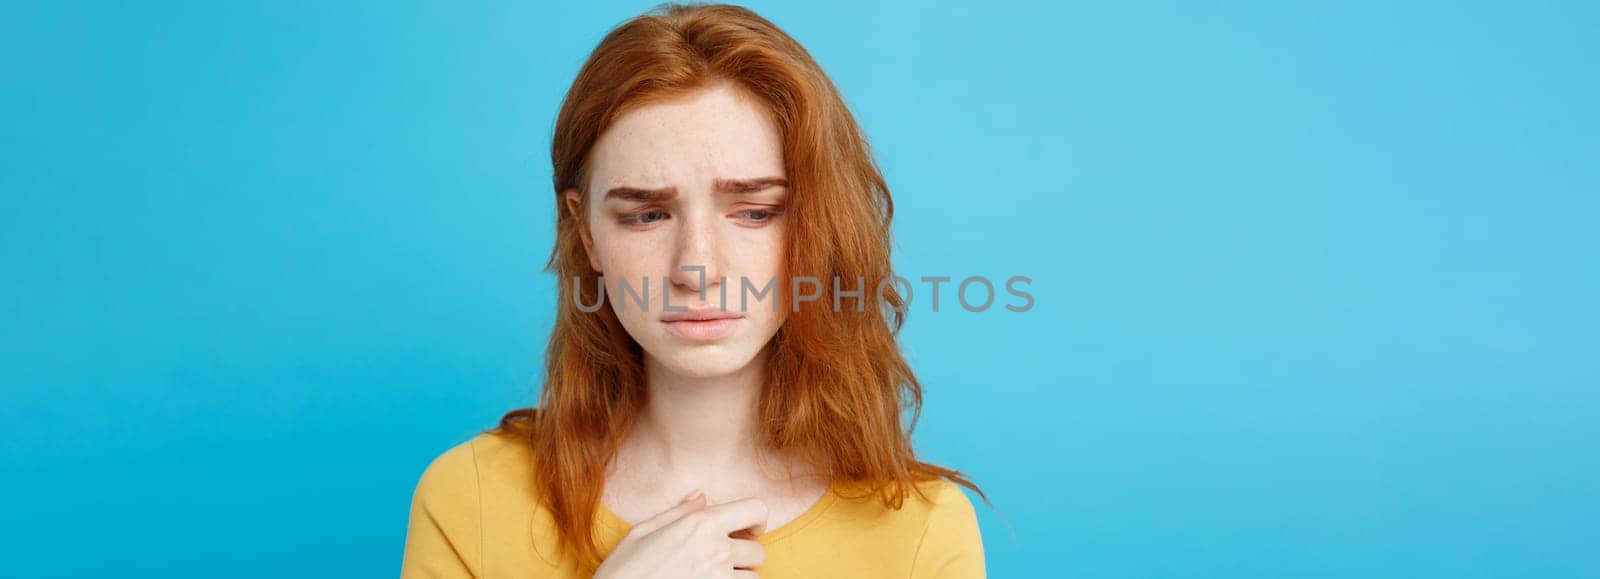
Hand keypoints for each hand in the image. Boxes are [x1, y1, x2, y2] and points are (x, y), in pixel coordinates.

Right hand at [594, 490, 768, 578]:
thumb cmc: (624, 570)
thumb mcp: (643, 532)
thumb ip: (678, 513)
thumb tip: (701, 496)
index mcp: (701, 524)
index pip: (757, 509)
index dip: (757, 520)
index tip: (746, 531)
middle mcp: (717, 550)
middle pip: (758, 551)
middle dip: (744, 556)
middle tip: (721, 561)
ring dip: (738, 578)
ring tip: (711, 577)